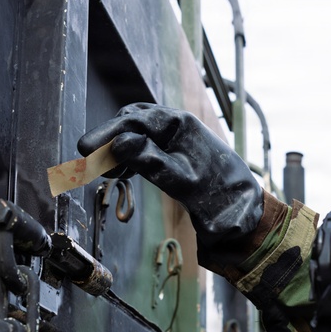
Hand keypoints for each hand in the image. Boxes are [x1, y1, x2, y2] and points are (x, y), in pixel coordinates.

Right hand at [79, 103, 263, 247]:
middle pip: (133, 122)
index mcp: (181, 125)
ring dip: (117, 150)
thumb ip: (152, 162)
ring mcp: (175, 139)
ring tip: (106, 171)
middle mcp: (177, 126)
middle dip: (109, 139)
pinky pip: (143, 148)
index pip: (136, 119)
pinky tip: (120, 173)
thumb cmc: (221, 197)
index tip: (85, 148)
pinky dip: (128, 158)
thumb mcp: (183, 181)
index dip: (108, 133)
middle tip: (89, 162)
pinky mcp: (174, 154)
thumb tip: (120, 143)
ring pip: (136, 134)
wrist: (244, 212)